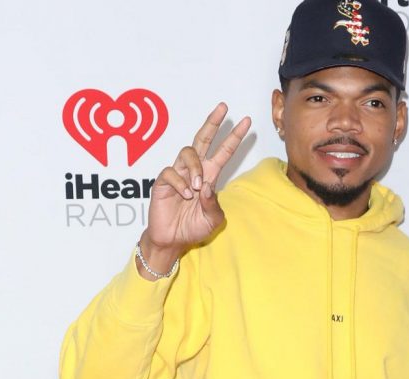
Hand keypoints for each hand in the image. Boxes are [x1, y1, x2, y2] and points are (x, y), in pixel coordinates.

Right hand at [137, 103, 250, 277]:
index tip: (246, 122)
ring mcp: (178, 174)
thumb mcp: (213, 219)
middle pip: (203, 139)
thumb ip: (214, 204)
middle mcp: (194, 171)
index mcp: (209, 176)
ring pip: (187, 152)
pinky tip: (185, 195)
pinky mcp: (162, 182)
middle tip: (223, 108)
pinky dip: (180, 183)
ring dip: (195, 167)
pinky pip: (170, 172)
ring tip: (197, 187)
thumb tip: (208, 186)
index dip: (234, 137)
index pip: (223, 151)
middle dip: (213, 123)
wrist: (173, 240)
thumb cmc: (193, 228)